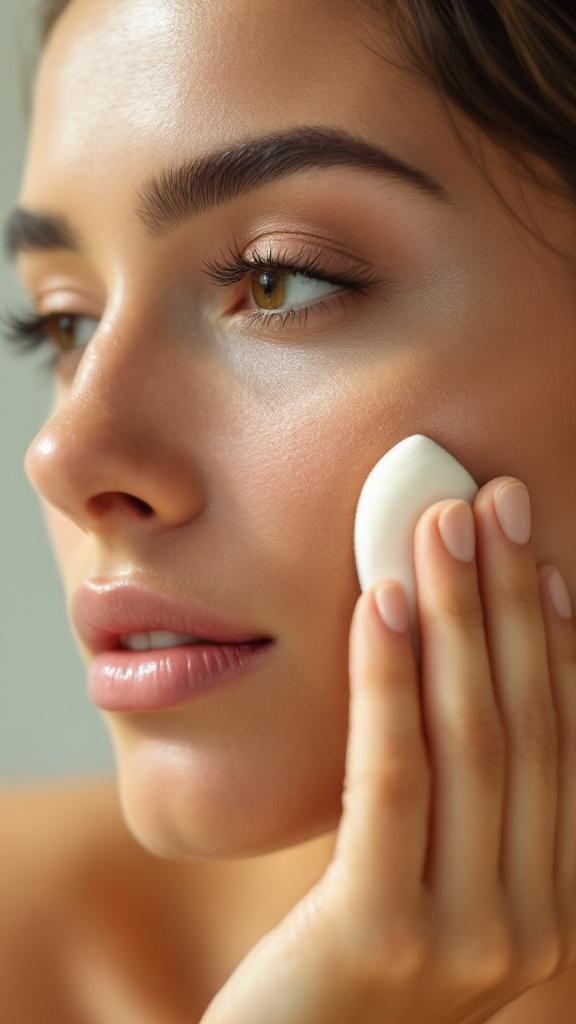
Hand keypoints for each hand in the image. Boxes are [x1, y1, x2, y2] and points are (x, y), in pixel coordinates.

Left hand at [200, 476, 575, 1023]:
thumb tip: (451, 670)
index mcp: (545, 900)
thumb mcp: (409, 875)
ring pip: (472, 741)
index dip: (552, 637)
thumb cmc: (333, 967)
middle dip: (512, 600)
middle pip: (525, 724)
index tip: (538, 552)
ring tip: (440, 523)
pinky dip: (391, 681)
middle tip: (493, 501)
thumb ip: (444, 799)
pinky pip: (395, 778)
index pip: (559, 742)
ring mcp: (467, 938)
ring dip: (461, 617)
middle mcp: (530, 924)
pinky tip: (383, 602)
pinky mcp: (384, 936)